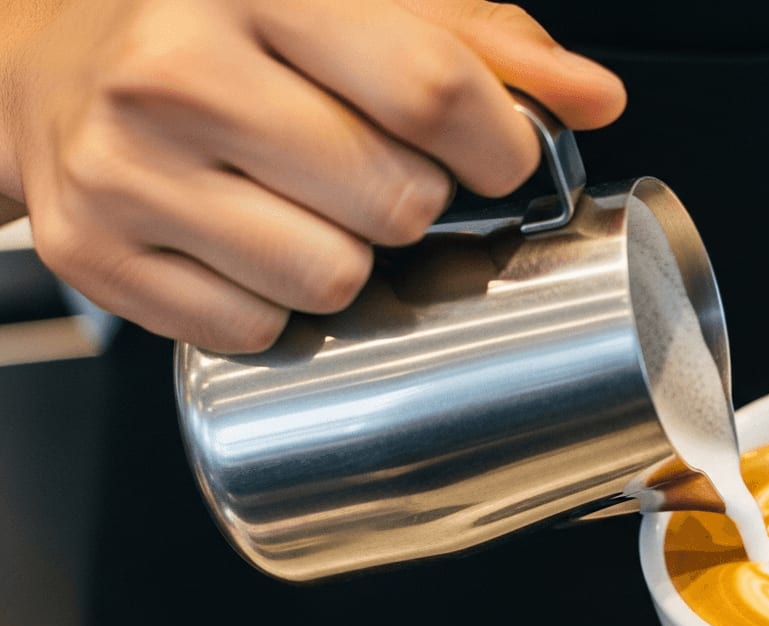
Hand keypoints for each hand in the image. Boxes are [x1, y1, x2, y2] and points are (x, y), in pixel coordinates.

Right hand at [0, 0, 624, 351]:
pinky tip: (249, 245)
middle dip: (416, 202)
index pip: (430, 88)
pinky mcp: (97, 256)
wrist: (53, 62)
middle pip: (393, 200)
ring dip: (349, 259)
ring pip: (330, 278)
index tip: (499, 157)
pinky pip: (256, 328)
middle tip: (375, 173)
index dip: (498, 144)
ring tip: (306, 207)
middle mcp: (176, 72)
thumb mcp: (355, 1)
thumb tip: (593, 96)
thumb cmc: (220, 27)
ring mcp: (125, 170)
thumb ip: (482, 42)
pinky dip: (276, 303)